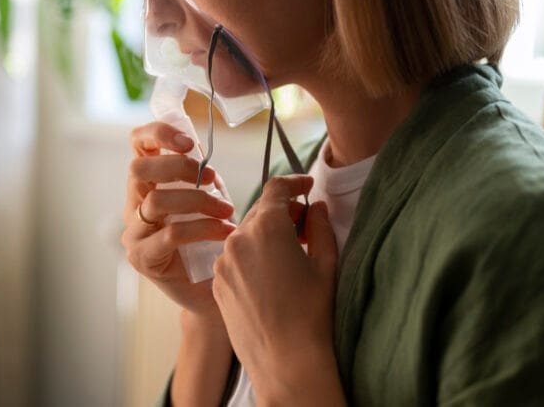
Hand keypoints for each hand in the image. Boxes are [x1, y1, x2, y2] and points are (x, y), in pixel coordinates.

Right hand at [121, 121, 236, 320]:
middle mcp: (133, 205)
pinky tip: (225, 232)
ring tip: (227, 210)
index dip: (158, 133)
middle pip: (139, 169)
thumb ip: (203, 176)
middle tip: (213, 178)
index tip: (189, 142)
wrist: (212, 292)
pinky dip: (203, 228)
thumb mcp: (209, 199)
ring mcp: (134, 233)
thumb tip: (206, 150)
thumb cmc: (211, 240)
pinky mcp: (142, 258)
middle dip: (179, 167)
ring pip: (157, 202)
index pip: (138, 144)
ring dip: (199, 200)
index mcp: (147, 184)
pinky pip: (170, 234)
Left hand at [212, 175, 341, 404]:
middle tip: (306, 226)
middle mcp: (238, 239)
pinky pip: (234, 257)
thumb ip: (320, 227)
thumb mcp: (325, 264)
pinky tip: (270, 276)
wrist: (286, 362)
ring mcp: (223, 261)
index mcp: (266, 228)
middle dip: (282, 213)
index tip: (307, 186)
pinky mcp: (217, 282)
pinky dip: (251, 257)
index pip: (277, 188)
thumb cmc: (312, 314)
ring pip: (245, 235)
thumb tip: (316, 207)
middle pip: (260, 211)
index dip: (295, 182)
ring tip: (289, 256)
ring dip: (265, 236)